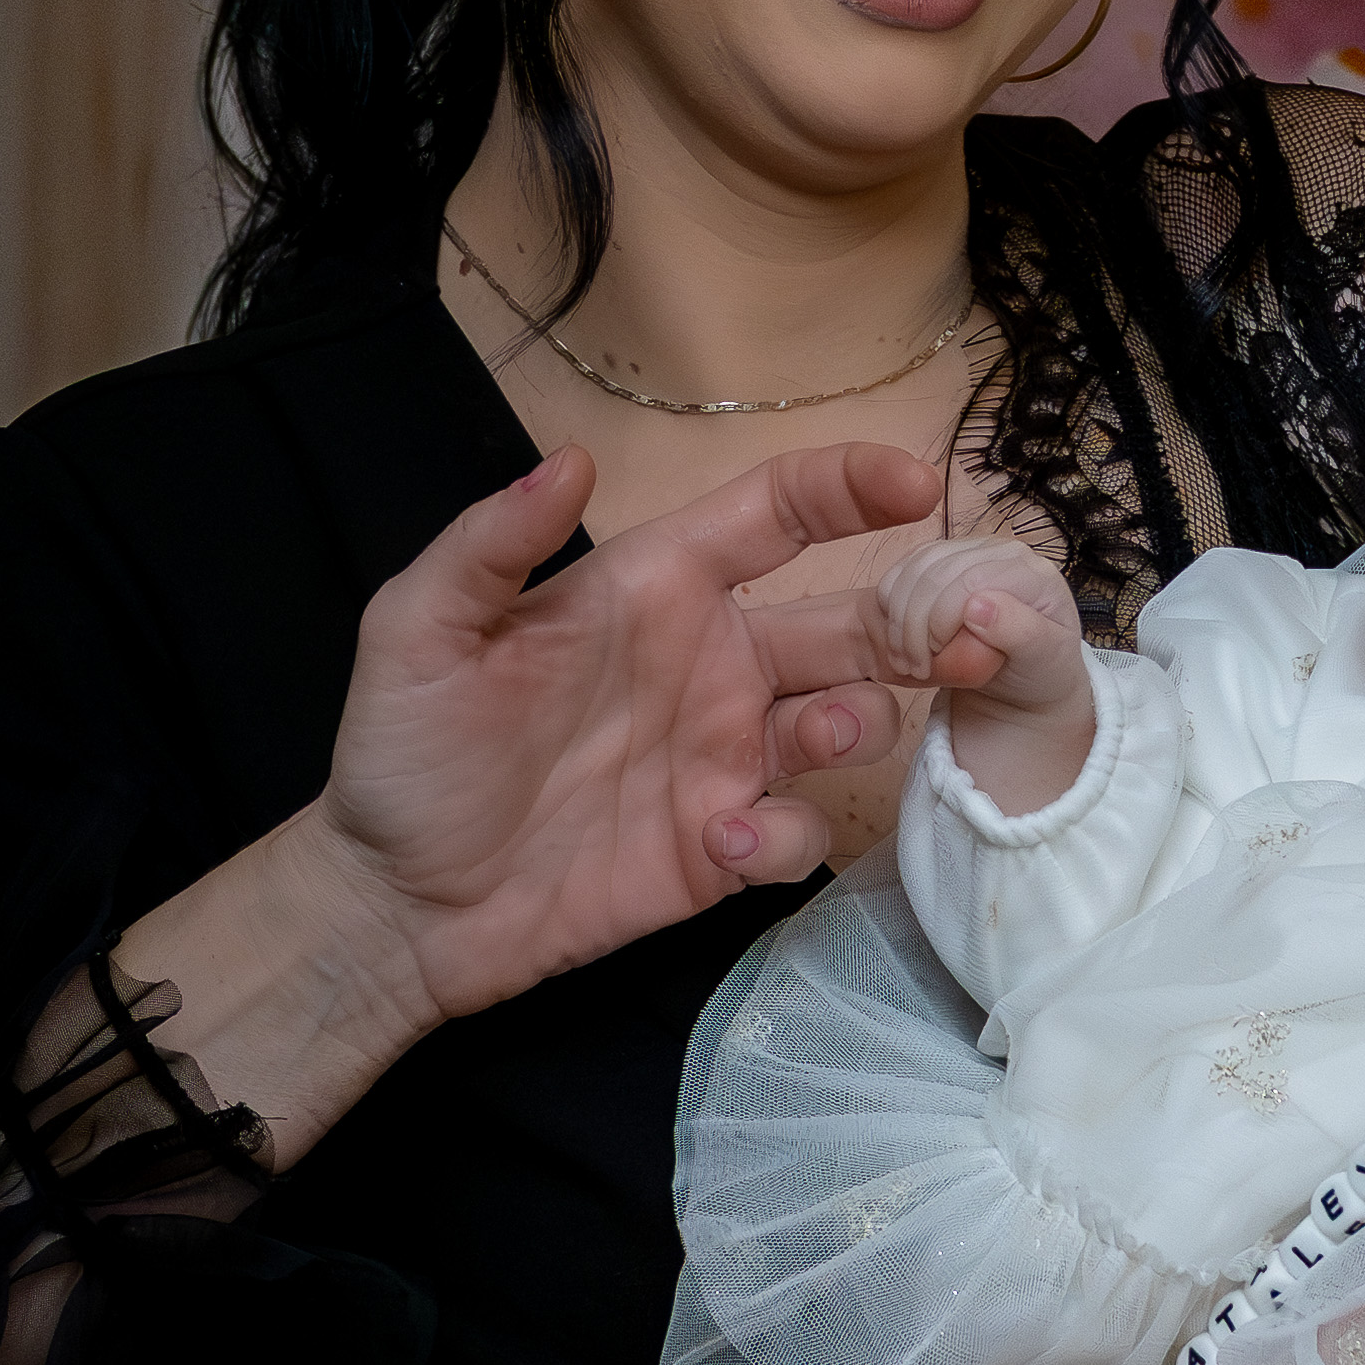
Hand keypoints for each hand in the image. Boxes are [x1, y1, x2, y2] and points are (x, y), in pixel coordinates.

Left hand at [126, 439, 938, 1159]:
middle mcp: (715, 663)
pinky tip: (724, 839)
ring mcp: (728, 758)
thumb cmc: (403, 754)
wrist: (394, 905)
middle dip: (922, 617)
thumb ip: (491, 546)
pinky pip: (800, 830)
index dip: (850, 488)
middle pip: (852, 621)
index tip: (921, 482)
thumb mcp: (418, 633)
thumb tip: (575, 459)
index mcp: (657, 589)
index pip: (777, 515)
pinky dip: (785, 831)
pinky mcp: (726, 848)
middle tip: (969, 632)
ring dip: (867, 718)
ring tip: (830, 732)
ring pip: (854, 720)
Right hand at [877, 533, 1095, 816]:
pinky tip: (897, 636)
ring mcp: (971, 550)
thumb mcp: (1046, 661)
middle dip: (912, 623)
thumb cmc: (1042, 670)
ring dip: (897, 617)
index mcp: (1031, 571)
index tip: (929, 663)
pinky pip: (905, 569)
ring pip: (914, 568)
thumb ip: (1023, 632)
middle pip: (935, 571)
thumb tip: (978, 605)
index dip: (938, 619)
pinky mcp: (946, 559)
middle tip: (912, 669)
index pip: (968, 581)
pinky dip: (892, 603)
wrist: (1031, 672)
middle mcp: (1000, 550)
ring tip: (903, 660)